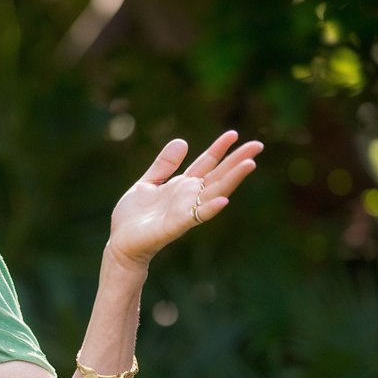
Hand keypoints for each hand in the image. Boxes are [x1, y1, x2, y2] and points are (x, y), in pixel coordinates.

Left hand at [107, 131, 262, 269]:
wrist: (119, 243)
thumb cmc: (134, 216)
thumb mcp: (148, 182)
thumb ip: (164, 165)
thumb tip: (182, 141)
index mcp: (181, 186)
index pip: (206, 164)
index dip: (219, 149)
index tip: (234, 133)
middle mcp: (188, 197)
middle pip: (218, 176)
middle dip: (237, 160)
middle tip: (257, 145)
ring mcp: (184, 211)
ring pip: (214, 192)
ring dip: (232, 179)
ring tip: (250, 164)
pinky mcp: (175, 226)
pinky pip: (196, 216)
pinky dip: (210, 208)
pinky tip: (224, 200)